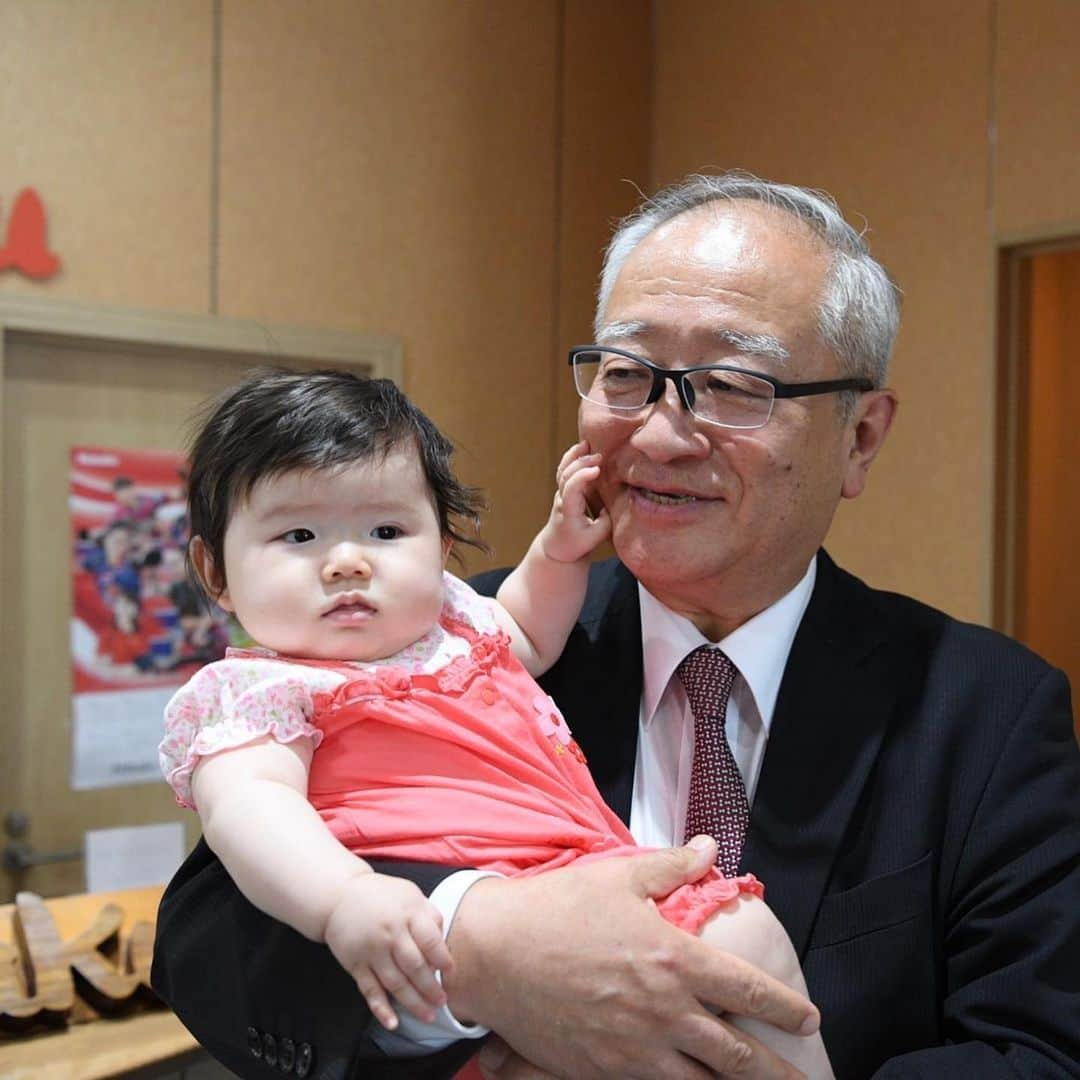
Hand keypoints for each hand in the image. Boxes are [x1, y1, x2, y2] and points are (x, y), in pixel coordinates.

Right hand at [323, 872, 452, 1030]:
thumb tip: (444, 942)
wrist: (339, 896)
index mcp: (408, 913)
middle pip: (414, 966)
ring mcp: (372, 950)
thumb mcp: (410, 894)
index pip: (430, 940)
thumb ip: (429, 915)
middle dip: (430, 988)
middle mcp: (391, 933)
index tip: (451, 973)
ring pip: (395, 983)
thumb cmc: (380, 895)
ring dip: (413, 1002)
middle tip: (442, 1001)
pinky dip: (381, 1008)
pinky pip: (370, 990)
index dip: (443, 959)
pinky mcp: (356, 964)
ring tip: (428, 1015)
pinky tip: (392, 1022)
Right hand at [444, 837, 818, 1078]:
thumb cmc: (558, 908)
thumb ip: (672, 866)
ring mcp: (635, 1048)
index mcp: (673, 959)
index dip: (784, 1007)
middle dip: (776, 1070)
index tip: (807, 1018)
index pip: (746, 990)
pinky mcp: (605, 1071)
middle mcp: (664, 1010)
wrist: (495, 954)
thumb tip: (710, 848)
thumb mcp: (619, 877)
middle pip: (736, 1053)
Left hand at [538, 441, 610, 563]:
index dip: (582, 476)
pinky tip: (581, 448)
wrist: (557, 547)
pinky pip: (563, 470)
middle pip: (565, 476)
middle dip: (581, 463)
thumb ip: (607, 520)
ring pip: (562, 471)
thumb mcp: (597, 537)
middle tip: (599, 456)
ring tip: (586, 444)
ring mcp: (560, 493)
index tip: (597, 470)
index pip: (571, 489)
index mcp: (568, 511)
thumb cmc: (576, 544)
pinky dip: (571, 457)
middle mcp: (561, 500)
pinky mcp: (563, 490)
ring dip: (573, 456)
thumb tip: (617, 501)